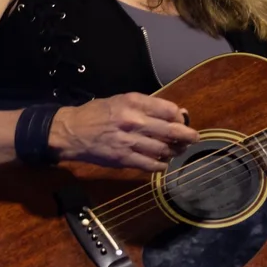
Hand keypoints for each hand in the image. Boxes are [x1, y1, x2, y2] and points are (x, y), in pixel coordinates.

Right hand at [48, 93, 197, 171]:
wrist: (72, 131)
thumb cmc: (98, 114)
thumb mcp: (122, 101)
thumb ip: (148, 106)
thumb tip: (177, 113)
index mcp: (133, 103)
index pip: (168, 110)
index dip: (179, 117)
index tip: (181, 121)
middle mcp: (133, 121)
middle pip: (171, 130)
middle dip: (187, 136)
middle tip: (194, 138)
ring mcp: (129, 141)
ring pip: (163, 149)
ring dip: (175, 151)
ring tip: (177, 150)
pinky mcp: (124, 159)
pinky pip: (150, 165)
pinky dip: (161, 165)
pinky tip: (162, 162)